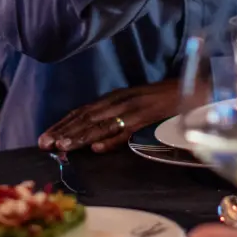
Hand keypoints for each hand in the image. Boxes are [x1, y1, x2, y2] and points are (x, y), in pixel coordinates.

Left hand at [39, 80, 178, 152]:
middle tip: (44, 144)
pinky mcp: (147, 118)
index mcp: (115, 98)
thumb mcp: (134, 106)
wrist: (193, 88)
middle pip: (86, 117)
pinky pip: (126, 130)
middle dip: (63, 131)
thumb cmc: (163, 101)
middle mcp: (119, 101)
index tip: (44, 137)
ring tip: (63, 147)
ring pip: (101, 124)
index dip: (62, 124)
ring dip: (80, 136)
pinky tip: (97, 148)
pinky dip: (111, 139)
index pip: (82, 111)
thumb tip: (94, 141)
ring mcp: (133, 109)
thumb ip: (115, 119)